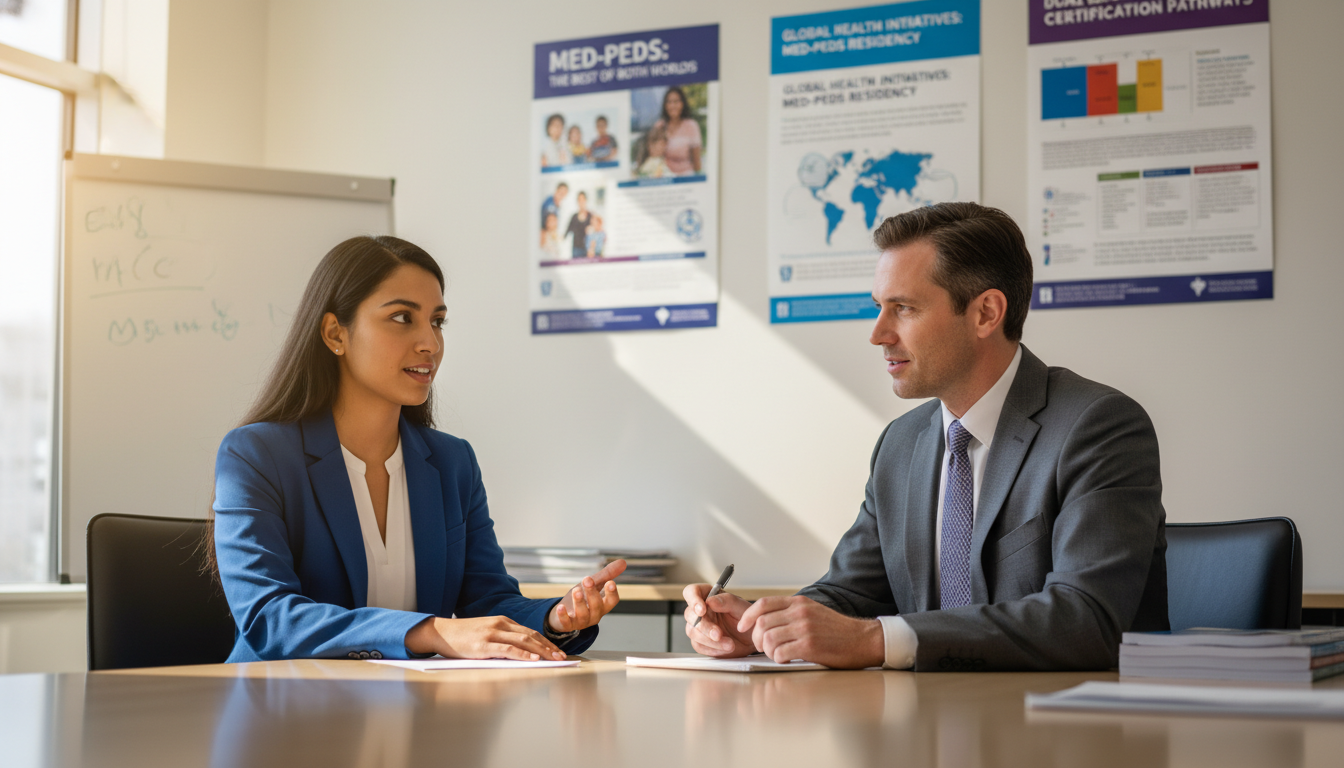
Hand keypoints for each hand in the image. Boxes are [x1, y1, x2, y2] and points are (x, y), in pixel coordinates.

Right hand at [405, 615, 566, 660]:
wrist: (441, 632)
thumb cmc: (463, 636)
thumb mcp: (486, 632)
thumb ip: (502, 638)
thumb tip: (521, 651)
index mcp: (502, 620)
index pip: (530, 631)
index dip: (546, 641)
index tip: (558, 650)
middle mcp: (500, 624)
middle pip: (531, 635)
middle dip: (549, 647)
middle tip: (562, 657)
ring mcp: (492, 633)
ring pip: (523, 641)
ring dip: (542, 651)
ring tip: (554, 659)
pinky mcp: (484, 645)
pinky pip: (508, 649)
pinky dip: (523, 655)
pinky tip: (534, 660)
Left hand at [547, 559, 624, 632]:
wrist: (563, 614)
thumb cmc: (582, 598)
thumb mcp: (594, 585)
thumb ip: (607, 575)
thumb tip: (623, 562)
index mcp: (603, 605)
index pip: (612, 601)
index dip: (612, 593)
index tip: (610, 582)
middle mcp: (594, 615)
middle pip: (597, 606)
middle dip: (592, 593)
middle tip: (587, 579)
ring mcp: (581, 621)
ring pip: (583, 614)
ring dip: (579, 602)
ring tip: (576, 590)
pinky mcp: (567, 625)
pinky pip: (567, 623)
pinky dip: (563, 615)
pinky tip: (560, 607)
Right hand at [682, 583, 755, 657]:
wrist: (753, 637)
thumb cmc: (747, 618)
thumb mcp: (741, 607)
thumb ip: (726, 601)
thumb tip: (710, 601)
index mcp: (708, 595)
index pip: (691, 592)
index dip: (693, 600)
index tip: (702, 610)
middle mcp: (701, 610)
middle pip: (689, 615)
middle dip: (704, 626)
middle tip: (718, 634)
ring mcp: (700, 626)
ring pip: (692, 632)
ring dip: (710, 640)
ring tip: (729, 644)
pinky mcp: (702, 642)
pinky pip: (699, 646)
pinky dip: (712, 649)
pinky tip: (724, 648)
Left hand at [736, 595, 884, 667]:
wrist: (863, 639)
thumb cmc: (838, 630)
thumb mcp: (813, 612)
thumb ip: (792, 613)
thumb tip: (766, 621)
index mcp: (799, 603)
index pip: (763, 604)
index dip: (748, 616)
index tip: (743, 627)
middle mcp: (800, 613)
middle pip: (762, 623)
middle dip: (756, 638)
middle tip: (762, 647)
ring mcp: (804, 628)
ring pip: (768, 638)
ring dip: (767, 650)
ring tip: (775, 655)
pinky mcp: (809, 646)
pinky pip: (780, 652)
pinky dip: (777, 658)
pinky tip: (785, 659)